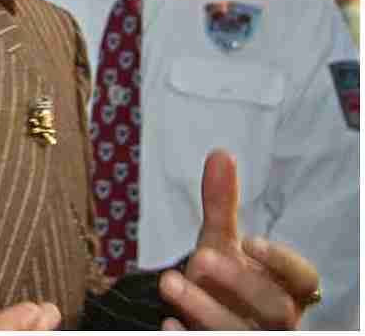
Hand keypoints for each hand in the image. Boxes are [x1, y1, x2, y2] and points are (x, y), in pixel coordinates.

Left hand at [158, 149, 319, 329]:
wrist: (206, 314)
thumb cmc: (225, 278)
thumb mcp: (222, 240)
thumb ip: (222, 204)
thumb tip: (220, 153)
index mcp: (287, 290)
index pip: (304, 279)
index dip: (281, 262)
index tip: (249, 240)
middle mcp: (278, 321)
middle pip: (275, 310)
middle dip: (238, 283)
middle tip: (200, 258)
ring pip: (241, 334)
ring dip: (204, 310)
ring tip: (168, 281)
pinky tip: (168, 323)